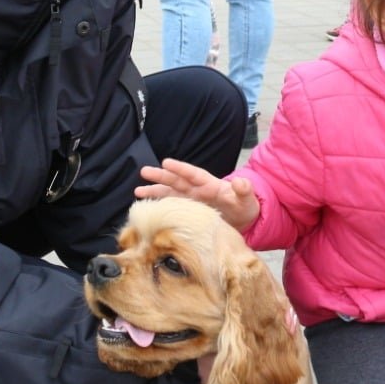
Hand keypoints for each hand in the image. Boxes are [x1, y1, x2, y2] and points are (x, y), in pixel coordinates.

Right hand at [136, 158, 260, 230]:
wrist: (243, 221)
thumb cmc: (245, 206)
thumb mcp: (247, 199)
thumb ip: (244, 190)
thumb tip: (241, 181)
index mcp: (210, 185)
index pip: (194, 174)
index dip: (180, 168)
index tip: (166, 162)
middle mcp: (198, 191)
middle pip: (177, 181)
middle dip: (161, 176)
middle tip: (144, 171)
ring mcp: (192, 201)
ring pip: (170, 194)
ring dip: (155, 192)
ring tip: (137, 190)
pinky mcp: (189, 213)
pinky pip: (172, 208)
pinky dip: (160, 207)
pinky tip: (147, 208)